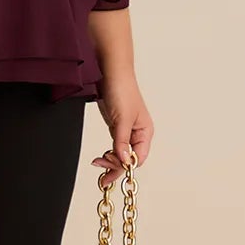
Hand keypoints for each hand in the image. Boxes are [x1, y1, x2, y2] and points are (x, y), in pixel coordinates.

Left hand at [90, 71, 152, 186]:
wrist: (109, 71)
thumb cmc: (122, 89)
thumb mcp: (122, 119)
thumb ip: (121, 142)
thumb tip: (124, 161)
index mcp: (145, 131)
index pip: (138, 157)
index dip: (126, 166)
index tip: (112, 170)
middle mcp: (138, 133)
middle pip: (129, 158)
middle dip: (116, 166)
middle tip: (102, 174)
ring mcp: (127, 130)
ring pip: (121, 154)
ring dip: (111, 162)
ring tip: (99, 167)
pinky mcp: (116, 126)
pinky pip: (114, 146)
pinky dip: (108, 154)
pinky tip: (101, 158)